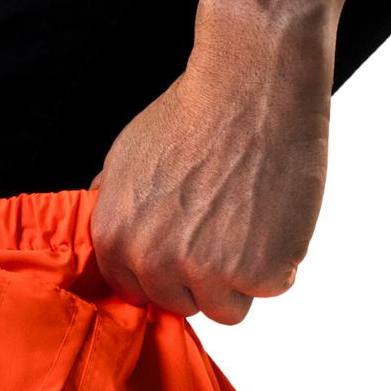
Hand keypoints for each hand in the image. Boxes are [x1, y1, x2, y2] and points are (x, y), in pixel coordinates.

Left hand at [89, 42, 332, 325]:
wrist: (251, 81)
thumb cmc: (193, 111)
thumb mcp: (124, 157)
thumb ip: (112, 208)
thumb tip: (109, 243)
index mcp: (116, 241)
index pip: (141, 293)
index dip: (170, 273)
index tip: (191, 246)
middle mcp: (154, 263)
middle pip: (184, 306)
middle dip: (206, 277)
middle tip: (228, 224)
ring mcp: (207, 272)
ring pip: (227, 309)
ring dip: (244, 276)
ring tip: (252, 222)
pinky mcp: (258, 270)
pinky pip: (272, 287)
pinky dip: (281, 258)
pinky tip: (277, 214)